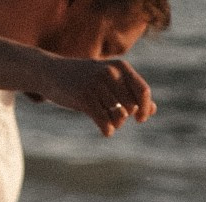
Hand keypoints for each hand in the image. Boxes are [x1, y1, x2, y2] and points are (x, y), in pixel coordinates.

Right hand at [28, 55, 153, 136]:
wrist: (52, 72)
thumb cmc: (84, 78)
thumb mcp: (109, 81)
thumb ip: (131, 92)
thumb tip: (153, 110)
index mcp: (120, 67)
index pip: (143, 91)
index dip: (145, 108)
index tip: (141, 119)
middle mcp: (110, 73)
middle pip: (131, 106)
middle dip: (126, 117)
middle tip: (115, 117)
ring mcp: (97, 85)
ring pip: (118, 115)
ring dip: (115, 124)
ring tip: (107, 121)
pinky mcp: (84, 98)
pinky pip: (104, 121)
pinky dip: (107, 130)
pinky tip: (106, 131)